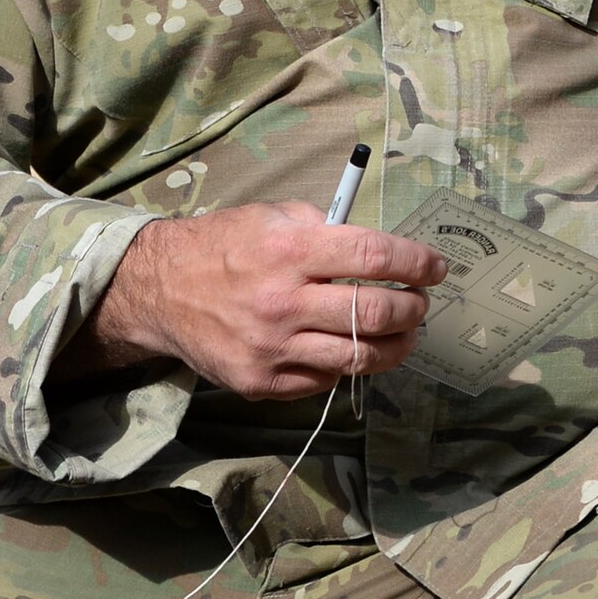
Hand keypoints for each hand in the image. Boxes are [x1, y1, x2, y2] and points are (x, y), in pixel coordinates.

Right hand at [68, 201, 446, 399]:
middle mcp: (283, 301)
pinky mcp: (263, 382)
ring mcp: (272, 348)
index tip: (436, 268)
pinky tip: (351, 347)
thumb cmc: (224, 246)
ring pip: (360, 357)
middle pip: (375, 313)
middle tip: (420, 303)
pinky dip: (347, 363)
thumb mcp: (272, 216)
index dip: (416, 263)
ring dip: (396, 345)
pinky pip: (325, 379)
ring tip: (404, 332)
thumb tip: (379, 249)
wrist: (161, 291)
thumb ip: (325, 228)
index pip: (374, 258)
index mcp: (289, 249)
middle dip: (413, 309)